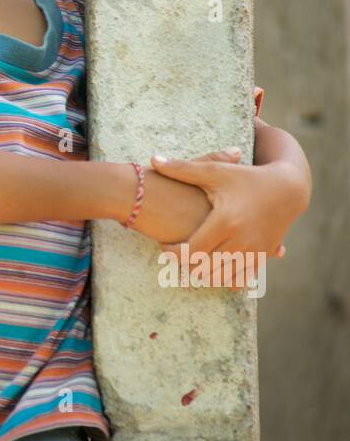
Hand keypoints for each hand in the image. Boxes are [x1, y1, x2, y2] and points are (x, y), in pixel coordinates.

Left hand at [148, 149, 302, 286]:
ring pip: (220, 279)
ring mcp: (253, 253)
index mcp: (226, 221)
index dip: (173, 254)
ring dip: (202, 274)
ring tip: (191, 259)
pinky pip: (239, 281)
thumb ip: (183, 168)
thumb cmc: (246, 177)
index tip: (164, 246)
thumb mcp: (215, 171)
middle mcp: (241, 241)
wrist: (287, 189)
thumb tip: (153, 159)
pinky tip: (213, 266)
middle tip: (175, 254)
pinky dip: (223, 278)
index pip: (191, 252)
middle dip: (184, 266)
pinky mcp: (262, 259)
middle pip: (203, 270)